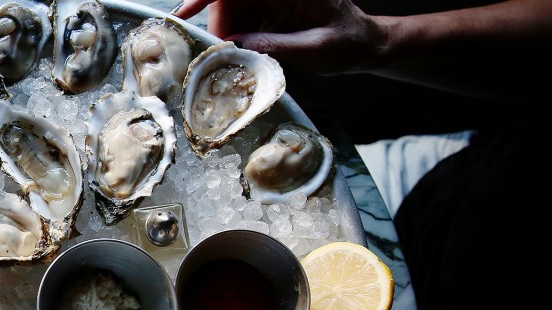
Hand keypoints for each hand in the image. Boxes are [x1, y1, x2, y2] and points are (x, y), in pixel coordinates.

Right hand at [172, 0, 385, 74]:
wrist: (367, 45)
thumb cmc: (349, 44)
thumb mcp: (315, 50)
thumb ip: (274, 47)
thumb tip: (233, 47)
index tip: (184, 13)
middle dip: (218, 25)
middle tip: (219, 56)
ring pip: (230, 10)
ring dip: (226, 36)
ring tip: (234, 61)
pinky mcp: (269, 8)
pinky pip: (240, 19)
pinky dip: (235, 38)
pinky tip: (242, 55)